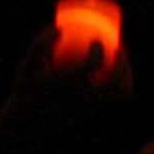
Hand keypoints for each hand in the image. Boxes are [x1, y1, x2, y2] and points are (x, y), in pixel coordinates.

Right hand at [0, 6, 136, 153]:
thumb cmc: (25, 91)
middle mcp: (86, 100)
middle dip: (124, 62)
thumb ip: (40, 44)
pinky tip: (117, 70)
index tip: (98, 40)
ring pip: (122, 91)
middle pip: (117, 81)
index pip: (93, 66)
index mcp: (70, 87)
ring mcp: (93, 108)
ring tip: (122, 56)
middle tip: (119, 46)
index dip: (99, 50)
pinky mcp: (94, 112)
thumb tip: (59, 27)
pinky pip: (115, 96)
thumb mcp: (26, 66)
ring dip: (127, 72)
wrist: (28, 126)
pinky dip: (121, 82)